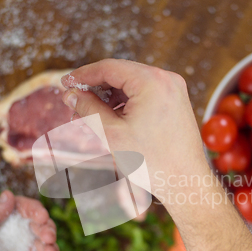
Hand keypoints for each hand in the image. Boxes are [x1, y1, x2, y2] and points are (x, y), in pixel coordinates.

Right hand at [62, 60, 251, 250]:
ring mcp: (175, 90)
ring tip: (91, 116)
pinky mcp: (177, 102)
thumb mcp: (111, 134)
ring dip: (110, 97)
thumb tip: (70, 94)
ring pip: (133, 85)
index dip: (83, 75)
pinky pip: (146, 95)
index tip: (65, 82)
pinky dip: (127, 103)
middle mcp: (167, 79)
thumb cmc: (152, 161)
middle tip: (74, 102)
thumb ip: (88, 109)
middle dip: (96, 88)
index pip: (109, 67)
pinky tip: (112, 119)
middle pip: (121, 74)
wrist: (186, 183)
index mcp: (152, 81)